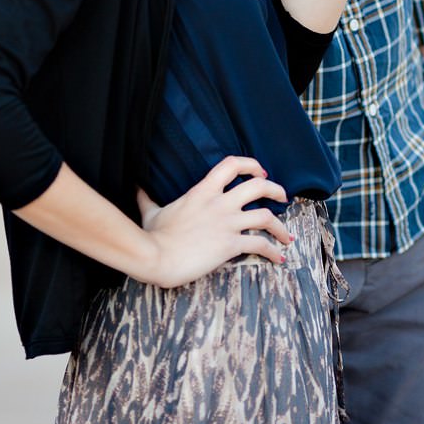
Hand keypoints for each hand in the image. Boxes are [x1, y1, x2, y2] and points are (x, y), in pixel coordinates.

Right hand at [135, 155, 291, 288]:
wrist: (156, 256)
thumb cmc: (153, 235)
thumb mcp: (151, 211)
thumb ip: (147, 197)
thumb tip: (137, 187)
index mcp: (203, 190)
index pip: (232, 165)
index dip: (251, 165)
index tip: (261, 173)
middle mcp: (219, 203)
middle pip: (258, 186)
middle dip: (276, 190)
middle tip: (282, 197)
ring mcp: (226, 224)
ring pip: (266, 217)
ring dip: (280, 226)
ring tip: (286, 235)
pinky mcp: (230, 246)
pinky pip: (260, 245)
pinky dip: (273, 252)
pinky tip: (279, 259)